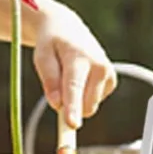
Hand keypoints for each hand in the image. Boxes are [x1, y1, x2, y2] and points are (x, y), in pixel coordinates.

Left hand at [33, 7, 116, 128]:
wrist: (68, 29)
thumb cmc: (51, 44)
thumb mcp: (41, 57)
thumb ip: (49, 80)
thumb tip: (57, 105)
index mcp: (79, 57)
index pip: (75, 87)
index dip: (73, 108)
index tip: (72, 125)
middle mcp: (99, 65)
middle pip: (85, 105)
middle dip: (69, 107)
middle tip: (56, 89)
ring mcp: (108, 73)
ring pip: (90, 107)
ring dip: (76, 100)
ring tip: (68, 75)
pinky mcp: (111, 80)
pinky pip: (94, 102)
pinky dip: (84, 96)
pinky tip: (79, 77)